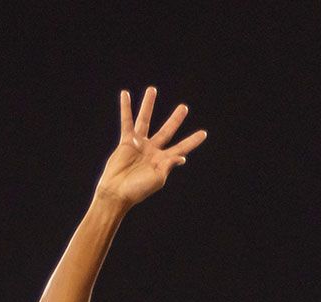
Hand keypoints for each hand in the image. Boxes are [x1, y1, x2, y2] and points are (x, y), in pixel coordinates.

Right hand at [95, 88, 205, 208]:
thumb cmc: (137, 190)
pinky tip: (125, 94)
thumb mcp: (157, 179)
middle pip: (167, 131)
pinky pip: (127, 121)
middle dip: (175, 119)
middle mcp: (152, 150)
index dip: (192, 141)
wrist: (117, 192)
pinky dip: (126, 108)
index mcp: (163, 161)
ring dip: (148, 105)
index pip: (181, 147)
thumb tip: (182, 157)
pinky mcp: (126, 141)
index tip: (203, 133)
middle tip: (184, 108)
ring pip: (145, 120)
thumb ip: (169, 165)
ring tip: (152, 90)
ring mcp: (139, 144)